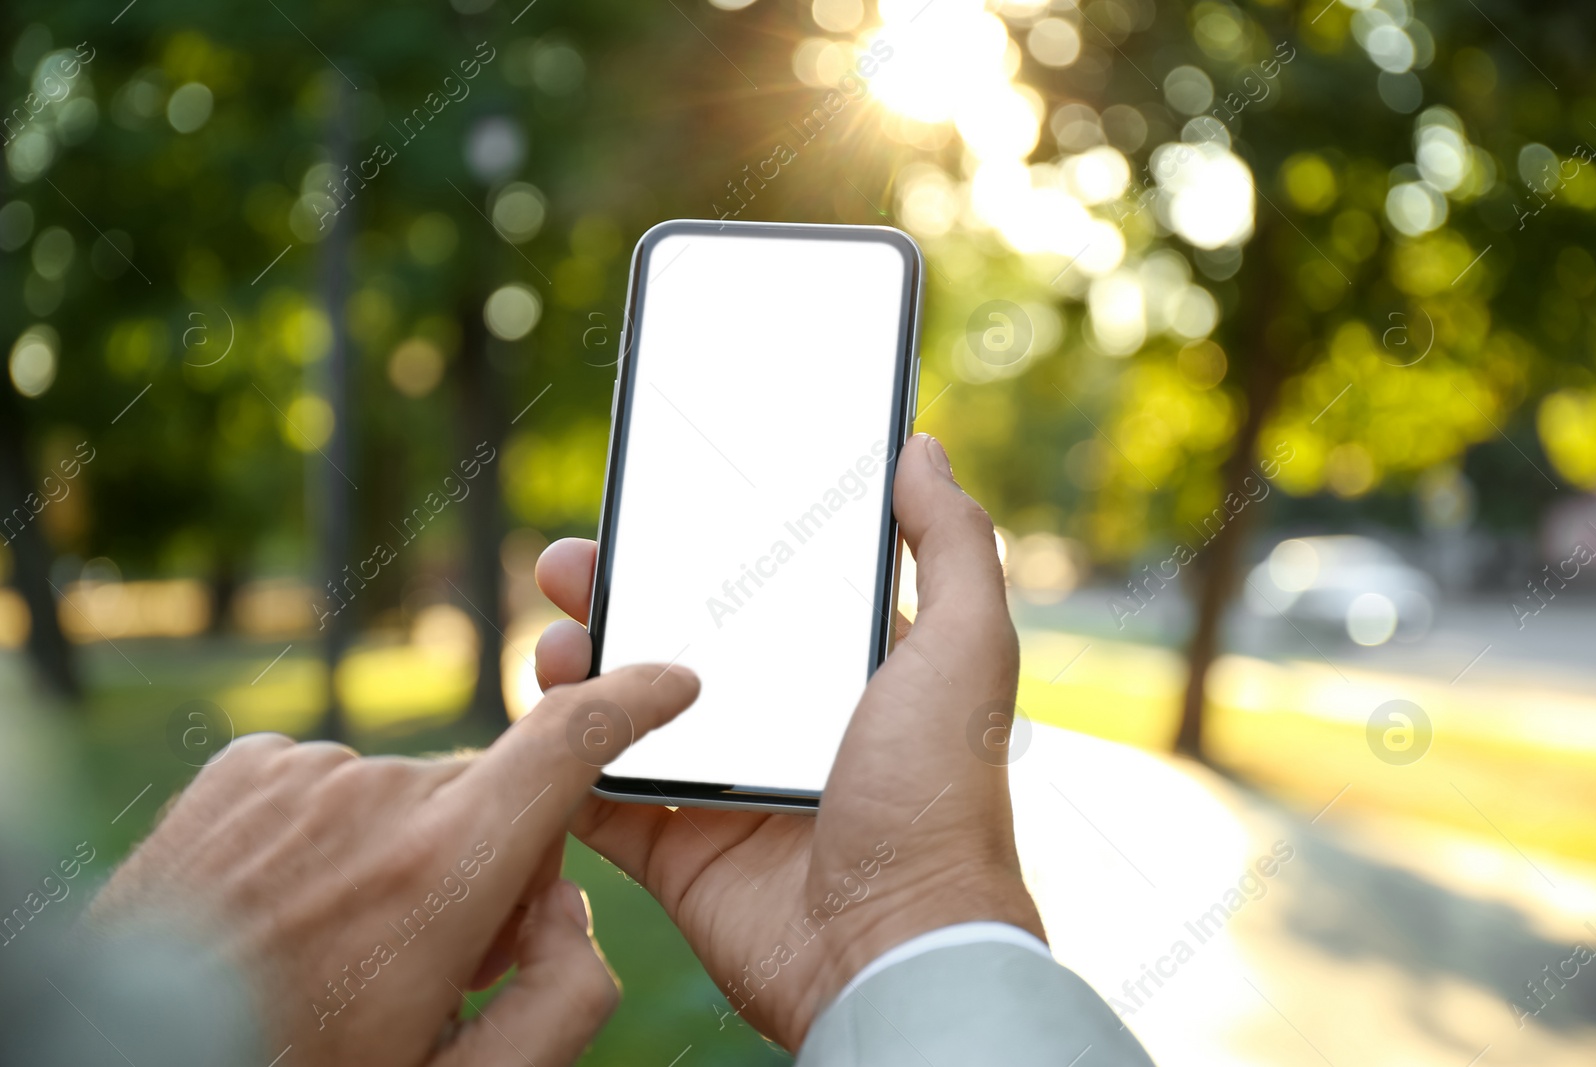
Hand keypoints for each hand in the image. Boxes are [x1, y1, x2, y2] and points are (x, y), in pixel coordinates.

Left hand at [88, 663, 701, 1066]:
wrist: (122, 1055)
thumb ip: (563, 1001)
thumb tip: (571, 907)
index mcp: (444, 870)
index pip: (569, 744)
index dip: (634, 704)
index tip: (672, 684)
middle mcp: (378, 794)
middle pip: (489, 797)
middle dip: (489, 860)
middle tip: (433, 954)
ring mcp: (304, 771)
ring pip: (407, 793)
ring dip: (403, 850)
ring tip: (337, 941)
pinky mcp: (245, 766)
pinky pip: (333, 780)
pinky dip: (333, 832)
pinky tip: (287, 904)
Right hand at [534, 432, 1044, 1049]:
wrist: (892, 950)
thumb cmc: (939, 798)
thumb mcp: (966, 650)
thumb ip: (952, 545)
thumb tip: (921, 449)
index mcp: (844, 673)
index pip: (761, 591)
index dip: (705, 545)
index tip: (655, 504)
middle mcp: (781, 723)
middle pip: (679, 641)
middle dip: (620, 596)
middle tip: (571, 565)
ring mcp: (725, 788)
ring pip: (627, 713)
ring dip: (578, 671)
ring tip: (551, 642)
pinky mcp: (679, 853)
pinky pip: (600, 799)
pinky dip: (561, 761)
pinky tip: (537, 718)